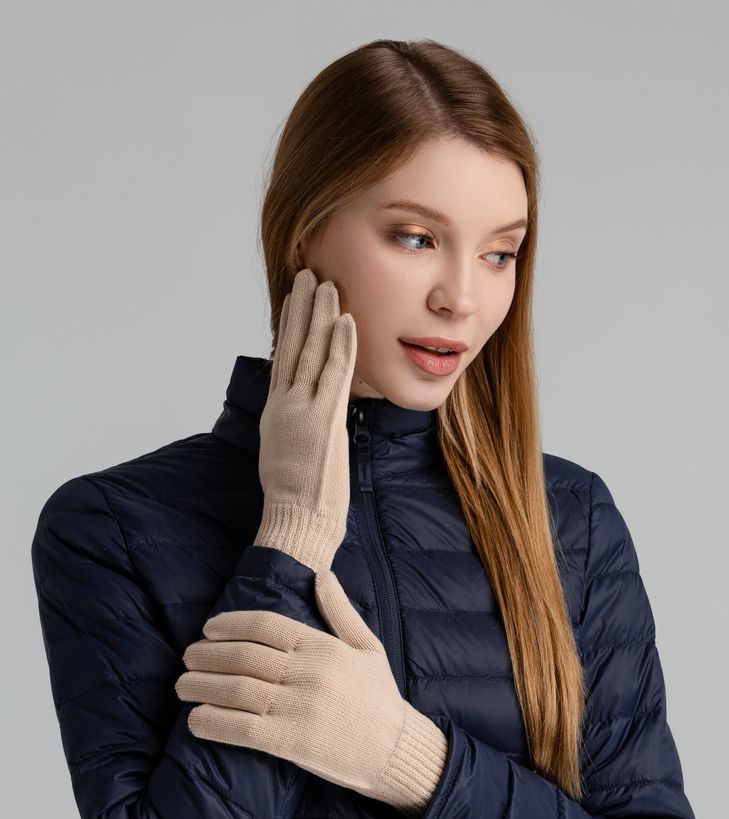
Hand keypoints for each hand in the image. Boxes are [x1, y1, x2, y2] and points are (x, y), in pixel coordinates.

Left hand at [175, 571, 448, 816]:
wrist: (397, 750)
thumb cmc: (380, 697)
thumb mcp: (367, 647)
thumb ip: (340, 611)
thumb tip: (322, 575)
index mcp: (324, 647)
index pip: (266, 625)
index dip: (231, 623)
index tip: (209, 629)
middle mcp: (309, 673)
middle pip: (244, 655)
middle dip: (208, 654)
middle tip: (188, 656)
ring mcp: (299, 708)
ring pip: (237, 689)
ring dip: (201, 686)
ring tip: (182, 685)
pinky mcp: (292, 743)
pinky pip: (242, 729)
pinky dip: (213, 722)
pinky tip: (195, 720)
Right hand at [253, 268, 356, 572]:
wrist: (295, 525)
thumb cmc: (296, 504)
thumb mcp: (288, 459)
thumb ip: (297, 433)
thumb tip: (305, 423)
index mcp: (276, 415)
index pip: (283, 361)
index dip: (289, 328)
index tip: (295, 301)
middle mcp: (285, 407)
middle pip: (293, 347)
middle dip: (302, 309)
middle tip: (308, 276)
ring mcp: (303, 411)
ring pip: (311, 353)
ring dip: (320, 316)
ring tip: (326, 284)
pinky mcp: (323, 420)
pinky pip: (334, 374)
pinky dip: (340, 346)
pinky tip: (345, 320)